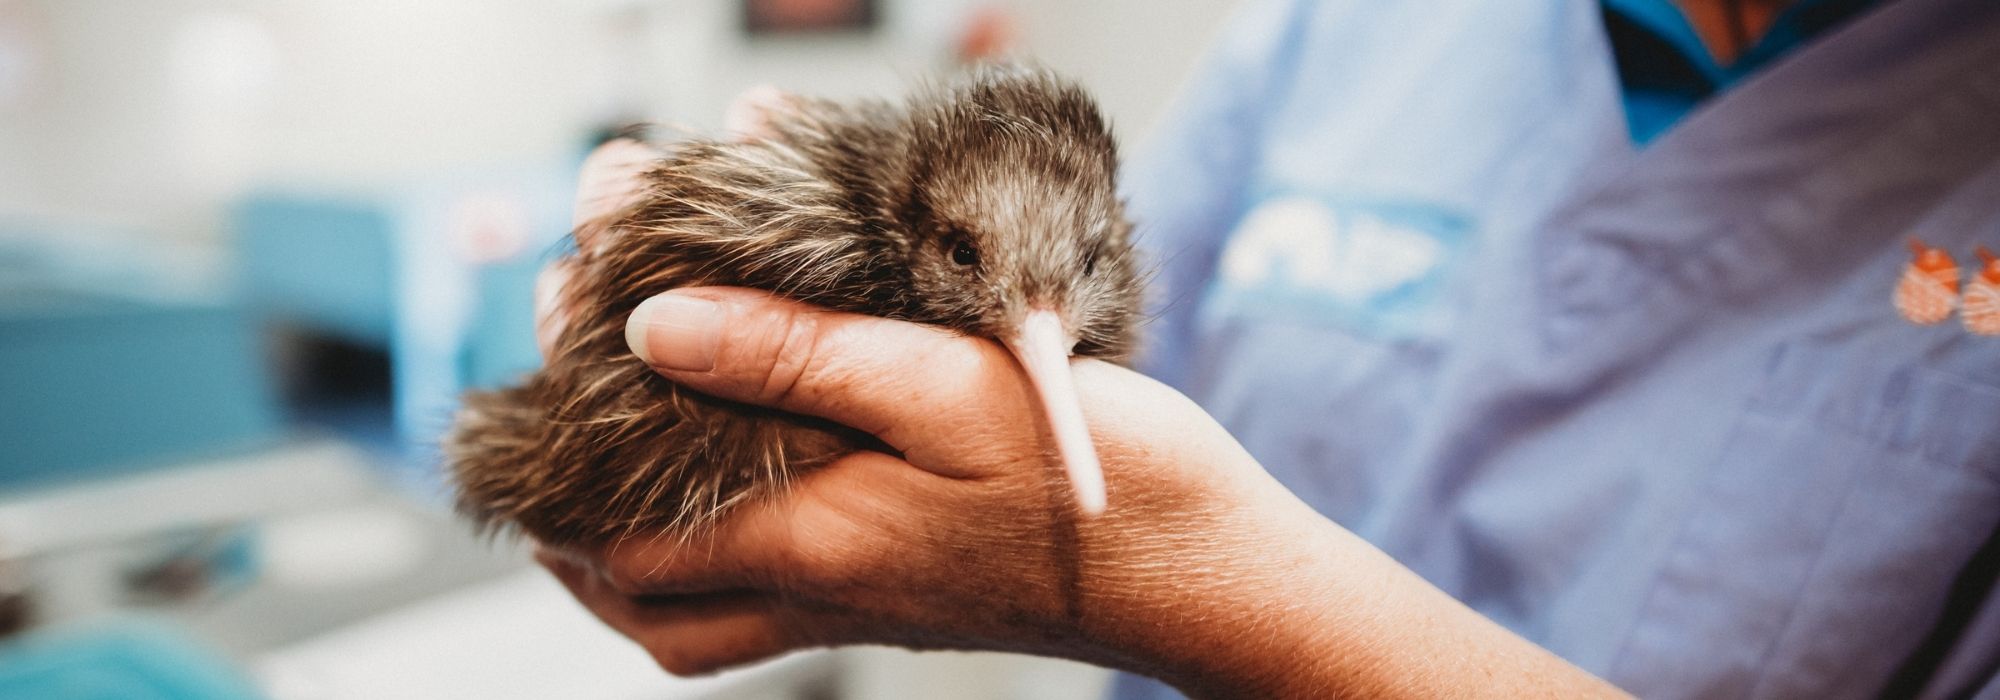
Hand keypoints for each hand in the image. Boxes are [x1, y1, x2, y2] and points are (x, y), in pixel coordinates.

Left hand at [531, 135, 1627, 698]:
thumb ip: (801, 359)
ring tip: (616, 490)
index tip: (556, 357)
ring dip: (632, 566)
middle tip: (552, 447)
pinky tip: (742, 504)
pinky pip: (763, 614)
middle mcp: (822, 593)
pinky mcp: (903, 604)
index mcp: (815, 542)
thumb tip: (661, 327)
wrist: (1210, 580)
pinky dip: (711, 570)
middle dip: (570, 533)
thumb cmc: (1104, 487)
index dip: (560, 458)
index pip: (624, 532)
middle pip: (640, 605)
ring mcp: (863, 610)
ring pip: (695, 626)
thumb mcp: (952, 387)